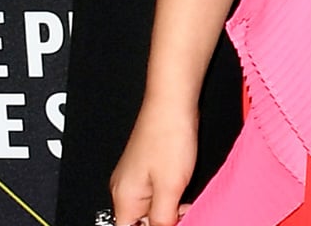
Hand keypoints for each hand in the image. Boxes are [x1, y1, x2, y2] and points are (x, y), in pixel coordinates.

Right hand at [109, 99, 196, 225]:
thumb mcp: (171, 186)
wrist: (173, 99)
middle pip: (140, 221)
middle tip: (184, 213)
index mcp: (124, 198)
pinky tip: (184, 185)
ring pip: (150, 206)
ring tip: (186, 200)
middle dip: (163, 221)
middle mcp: (124, 188)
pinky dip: (170, 193)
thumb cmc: (169, 134)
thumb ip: (163, 219)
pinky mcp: (148, 163)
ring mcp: (135, 174)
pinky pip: (156, 189)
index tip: (172, 223)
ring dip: (169, 208)